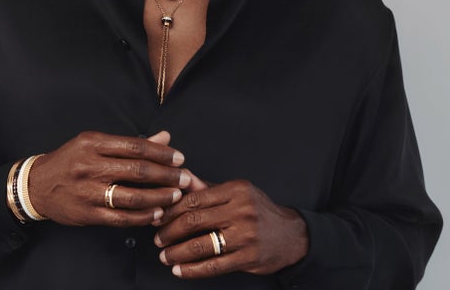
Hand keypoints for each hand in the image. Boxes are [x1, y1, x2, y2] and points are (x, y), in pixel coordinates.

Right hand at [28, 130, 188, 226]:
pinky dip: (141, 216)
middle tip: (184, 177)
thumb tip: (165, 138)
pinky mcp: (87, 213)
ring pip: (131, 196)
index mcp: (93, 143)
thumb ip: (130, 143)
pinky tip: (156, 213)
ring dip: (158, 197)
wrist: (36, 185)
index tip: (179, 158)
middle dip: (165, 174)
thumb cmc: (71, 160)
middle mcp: (90, 165)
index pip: (135, 146)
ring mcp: (88, 191)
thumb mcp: (95, 143)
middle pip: (136, 170)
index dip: (161, 153)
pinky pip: (120, 217)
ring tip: (175, 195)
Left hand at [153, 178, 307, 278]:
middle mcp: (241, 210)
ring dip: (177, 252)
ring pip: (202, 245)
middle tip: (158, 238)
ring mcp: (245, 235)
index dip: (172, 209)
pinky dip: (192, 270)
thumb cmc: (258, 210)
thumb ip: (207, 188)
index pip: (195, 198)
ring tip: (165, 256)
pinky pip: (214, 266)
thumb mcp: (236, 192)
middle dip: (170, 230)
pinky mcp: (248, 257)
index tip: (159, 216)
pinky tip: (179, 270)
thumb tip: (181, 178)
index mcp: (236, 190)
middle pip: (195, 220)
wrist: (291, 235)